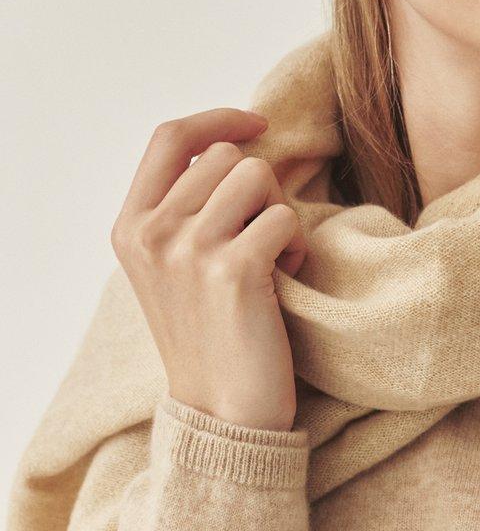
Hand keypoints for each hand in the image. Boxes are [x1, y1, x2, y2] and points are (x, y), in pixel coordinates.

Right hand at [110, 108, 306, 431]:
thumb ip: (184, 206)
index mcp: (130, 227)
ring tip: (272, 254)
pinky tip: (286, 274)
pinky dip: (297, 243)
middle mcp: (151, 234)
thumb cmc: (210, 331)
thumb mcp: (172, 264)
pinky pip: (284, 217)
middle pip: (226, 155)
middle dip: (260, 186)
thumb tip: (234, 144)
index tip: (257, 123)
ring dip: (279, 211)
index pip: (169, 137)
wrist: (222, 412)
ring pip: (258, 176)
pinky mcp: (232, 271)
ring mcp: (188, 251)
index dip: (218, 118)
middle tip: (262, 233)